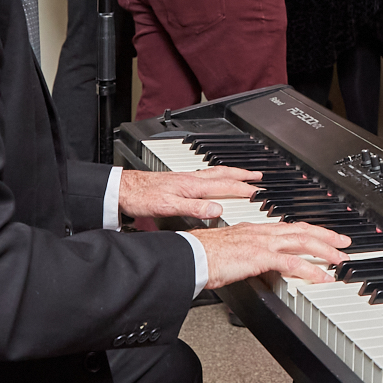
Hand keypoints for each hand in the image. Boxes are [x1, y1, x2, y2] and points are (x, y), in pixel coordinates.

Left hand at [116, 166, 261, 226]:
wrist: (124, 190)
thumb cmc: (143, 198)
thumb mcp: (170, 207)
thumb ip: (195, 209)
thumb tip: (217, 210)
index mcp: (193, 186)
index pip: (225, 186)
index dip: (243, 190)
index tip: (259, 193)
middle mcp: (192, 179)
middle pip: (223, 174)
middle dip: (242, 175)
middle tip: (258, 176)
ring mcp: (186, 178)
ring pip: (215, 172)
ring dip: (232, 172)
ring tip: (243, 173)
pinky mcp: (179, 180)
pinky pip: (205, 174)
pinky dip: (217, 174)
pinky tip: (214, 179)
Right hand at [187, 221, 350, 288]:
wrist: (190, 256)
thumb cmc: (202, 256)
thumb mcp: (231, 252)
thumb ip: (246, 255)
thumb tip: (256, 264)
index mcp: (255, 230)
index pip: (290, 227)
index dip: (311, 231)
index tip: (325, 236)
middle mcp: (262, 232)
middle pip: (302, 230)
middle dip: (327, 236)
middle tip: (344, 243)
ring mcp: (262, 243)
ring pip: (303, 242)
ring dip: (326, 250)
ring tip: (341, 260)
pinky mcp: (259, 257)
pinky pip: (292, 262)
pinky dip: (310, 270)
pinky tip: (322, 277)